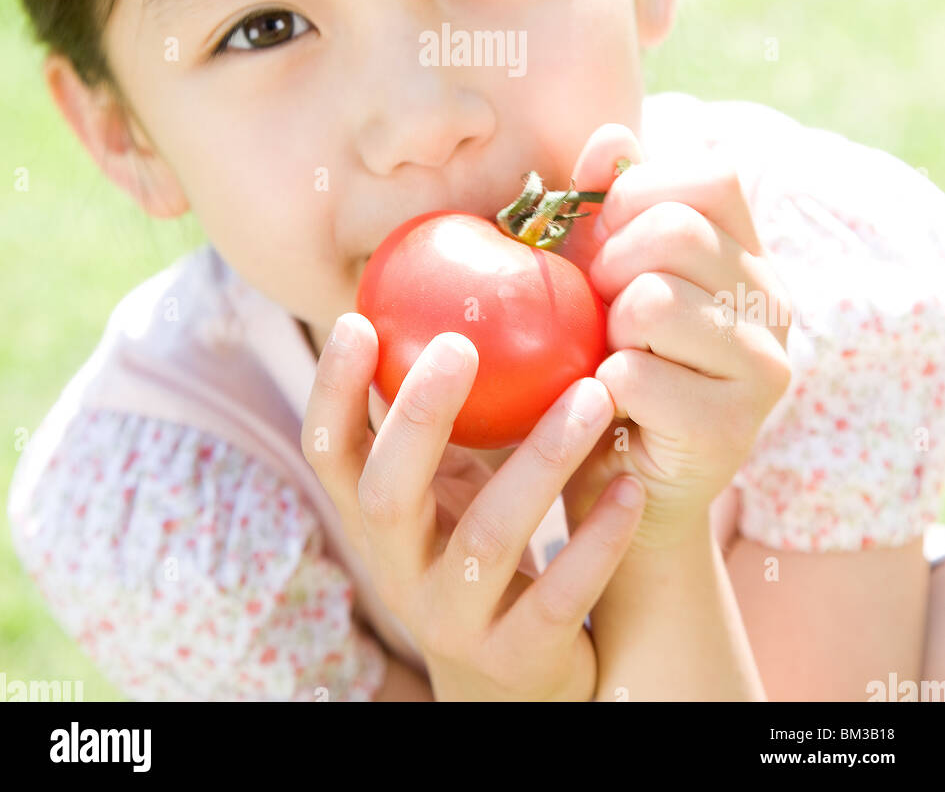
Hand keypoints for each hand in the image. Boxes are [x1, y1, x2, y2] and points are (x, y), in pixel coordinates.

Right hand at [301, 313, 646, 701]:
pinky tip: (631, 487)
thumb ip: (444, 408)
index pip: (329, 453)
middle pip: (389, 493)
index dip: (332, 391)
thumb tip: (452, 285)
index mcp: (375, 516)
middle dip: (418, 416)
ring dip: (542, 459)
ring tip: (593, 395)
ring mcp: (453, 618)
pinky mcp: (516, 656)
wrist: (513, 678)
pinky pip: (560, 595)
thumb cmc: (478, 538)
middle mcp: (398, 569)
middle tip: (462, 343)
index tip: (357, 319)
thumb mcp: (449, 480)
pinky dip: (597, 539)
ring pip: (488, 537)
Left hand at [560, 122, 792, 551]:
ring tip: (611, 358)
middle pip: (677, 233)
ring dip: (606, 330)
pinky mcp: (731, 427)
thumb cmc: (604, 364)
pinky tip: (612, 406)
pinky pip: (636, 375)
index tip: (605, 239)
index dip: (641, 193)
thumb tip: (609, 138)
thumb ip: (605, 207)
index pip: (715, 176)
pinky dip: (600, 387)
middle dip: (610, 264)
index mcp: (747, 254)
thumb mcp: (599, 275)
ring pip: (654, 302)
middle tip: (598, 309)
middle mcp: (774, 302)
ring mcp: (763, 367)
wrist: (618, 484)